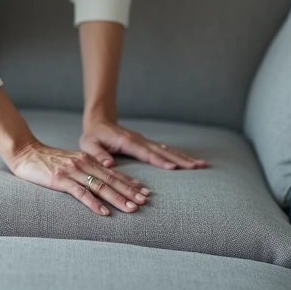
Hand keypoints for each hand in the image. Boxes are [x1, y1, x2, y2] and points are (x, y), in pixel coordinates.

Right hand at [7, 140, 151, 215]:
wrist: (25, 152)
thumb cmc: (46, 160)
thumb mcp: (70, 162)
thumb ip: (85, 169)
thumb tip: (100, 182)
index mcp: (87, 160)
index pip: (114, 173)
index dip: (130, 182)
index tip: (145, 191)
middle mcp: (84, 164)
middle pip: (112, 180)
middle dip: (130, 191)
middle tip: (145, 201)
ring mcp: (72, 171)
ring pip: (101, 186)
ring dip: (118, 198)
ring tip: (131, 208)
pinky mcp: (60, 180)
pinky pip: (81, 193)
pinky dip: (94, 204)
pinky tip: (104, 212)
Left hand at [80, 120, 208, 169]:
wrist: (99, 121)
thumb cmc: (92, 135)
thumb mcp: (89, 145)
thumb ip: (98, 154)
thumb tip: (109, 164)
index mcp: (126, 142)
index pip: (145, 153)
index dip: (159, 160)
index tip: (173, 168)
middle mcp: (139, 140)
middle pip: (163, 151)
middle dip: (181, 159)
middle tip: (198, 166)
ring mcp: (145, 141)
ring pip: (167, 149)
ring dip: (184, 157)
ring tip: (202, 164)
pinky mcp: (146, 144)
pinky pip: (165, 150)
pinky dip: (178, 155)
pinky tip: (190, 161)